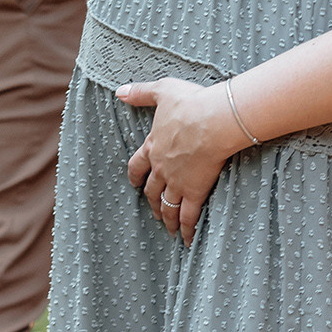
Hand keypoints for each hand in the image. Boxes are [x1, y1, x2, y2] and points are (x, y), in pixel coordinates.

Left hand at [115, 77, 247, 245]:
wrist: (211, 120)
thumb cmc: (190, 103)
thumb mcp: (162, 90)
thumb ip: (140, 92)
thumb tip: (119, 91)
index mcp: (153, 146)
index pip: (137, 165)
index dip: (135, 175)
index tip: (134, 182)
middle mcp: (161, 168)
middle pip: (151, 190)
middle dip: (151, 201)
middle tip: (153, 210)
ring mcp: (177, 182)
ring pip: (167, 206)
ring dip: (166, 218)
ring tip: (168, 227)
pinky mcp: (195, 191)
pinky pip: (188, 216)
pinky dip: (186, 230)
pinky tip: (186, 241)